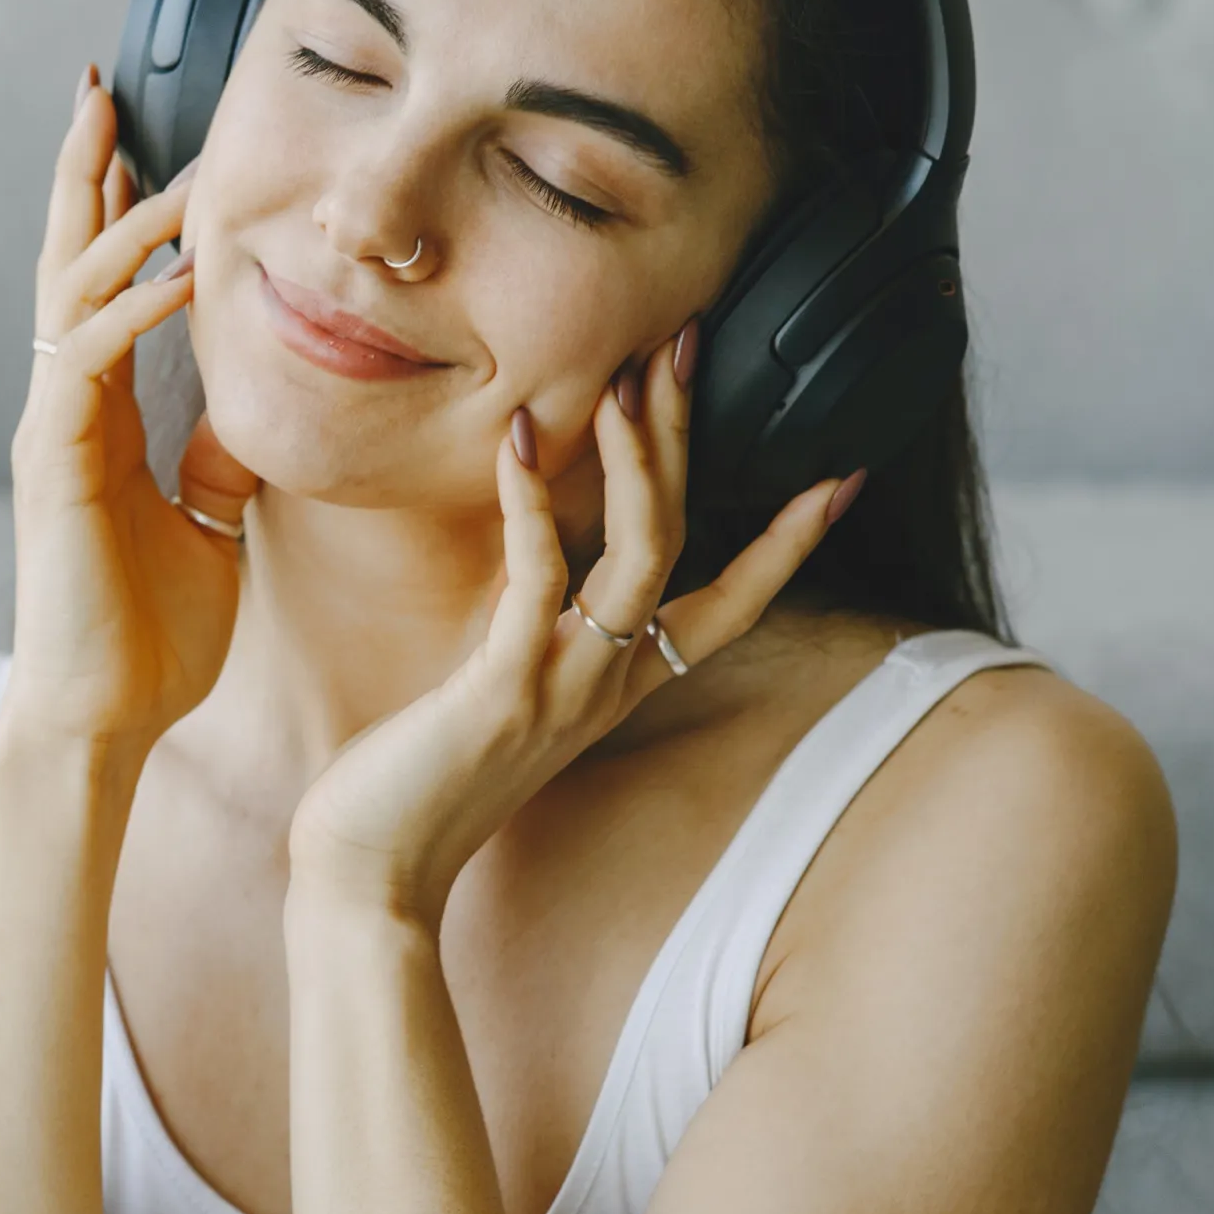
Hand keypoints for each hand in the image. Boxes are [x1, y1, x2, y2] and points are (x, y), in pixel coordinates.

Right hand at [0, 66, 260, 760]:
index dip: (123, 214)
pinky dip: (132, 309)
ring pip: (70, 291)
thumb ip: (220, 467)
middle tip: (100, 86)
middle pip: (69, 261)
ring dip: (118, 219)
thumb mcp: (209, 530)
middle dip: (86, 172)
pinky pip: (85, 360)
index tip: (152, 144)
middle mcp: (69, 406)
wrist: (107, 718)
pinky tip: (180, 270)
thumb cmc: (154, 637)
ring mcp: (54, 429)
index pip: (108, 289)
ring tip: (165, 158)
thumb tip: (250, 420)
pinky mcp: (53, 461)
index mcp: (103, 417)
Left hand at [285, 325, 867, 932]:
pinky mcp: (504, 689)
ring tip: (626, 376)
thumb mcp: (494, 690)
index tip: (843, 478)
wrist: (371, 872)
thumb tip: (531, 559)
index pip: (729, 602)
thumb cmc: (420, 779)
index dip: (789, 543)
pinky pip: (537, 577)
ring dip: (638, 458)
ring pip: (639, 553)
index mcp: (615, 682)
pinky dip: (533, 503)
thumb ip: (526, 628)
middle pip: (681, 540)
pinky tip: (522, 440)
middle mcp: (607, 680)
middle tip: (684, 342)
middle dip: (687, 437)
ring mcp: (564, 683)